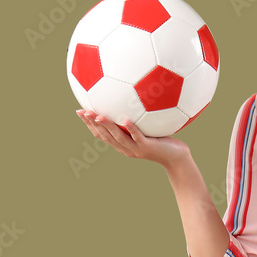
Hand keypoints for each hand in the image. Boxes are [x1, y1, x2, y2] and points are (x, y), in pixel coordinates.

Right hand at [76, 109, 191, 167]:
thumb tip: (131, 99)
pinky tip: (126, 120)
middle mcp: (126, 148)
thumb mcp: (146, 129)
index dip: (89, 124)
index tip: (80, 111)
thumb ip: (136, 119)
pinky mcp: (148, 148)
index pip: (101, 135)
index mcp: (122, 144)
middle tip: (84, 111)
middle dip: (93, 124)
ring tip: (98, 115)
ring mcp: (136, 149)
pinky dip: (131, 129)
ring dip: (107, 126)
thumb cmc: (162, 141)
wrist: (176, 157)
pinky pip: (138, 137)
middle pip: (105, 136)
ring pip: (118, 137)